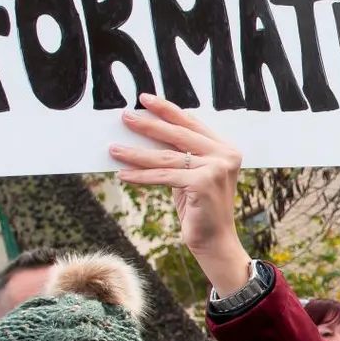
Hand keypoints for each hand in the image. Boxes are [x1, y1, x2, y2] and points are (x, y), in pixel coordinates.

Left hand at [112, 95, 252, 296]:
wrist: (216, 242)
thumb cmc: (200, 209)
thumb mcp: (191, 176)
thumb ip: (180, 155)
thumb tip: (146, 132)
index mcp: (226, 148)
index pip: (192, 123)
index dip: (167, 110)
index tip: (145, 99)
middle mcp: (225, 155)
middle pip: (178, 135)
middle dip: (148, 124)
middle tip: (125, 116)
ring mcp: (216, 168)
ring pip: (166, 157)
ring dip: (136, 153)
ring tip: (114, 148)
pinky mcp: (202, 183)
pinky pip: (163, 176)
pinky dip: (140, 176)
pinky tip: (123, 174)